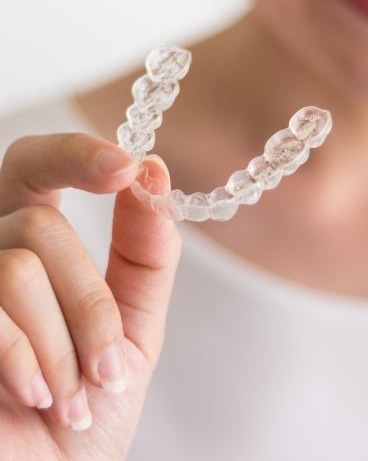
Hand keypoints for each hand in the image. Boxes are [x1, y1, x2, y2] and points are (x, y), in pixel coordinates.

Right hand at [0, 133, 181, 459]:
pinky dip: (26, 360)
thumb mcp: (131, 328)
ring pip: (18, 268)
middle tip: (110, 368)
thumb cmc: (86, 408)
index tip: (129, 167)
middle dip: (90, 303)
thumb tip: (154, 173)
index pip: (35, 166)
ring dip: (66, 345)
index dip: (75, 155)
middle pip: (40, 227)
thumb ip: (144, 255)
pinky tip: (38, 398)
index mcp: (30, 247)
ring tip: (73, 397)